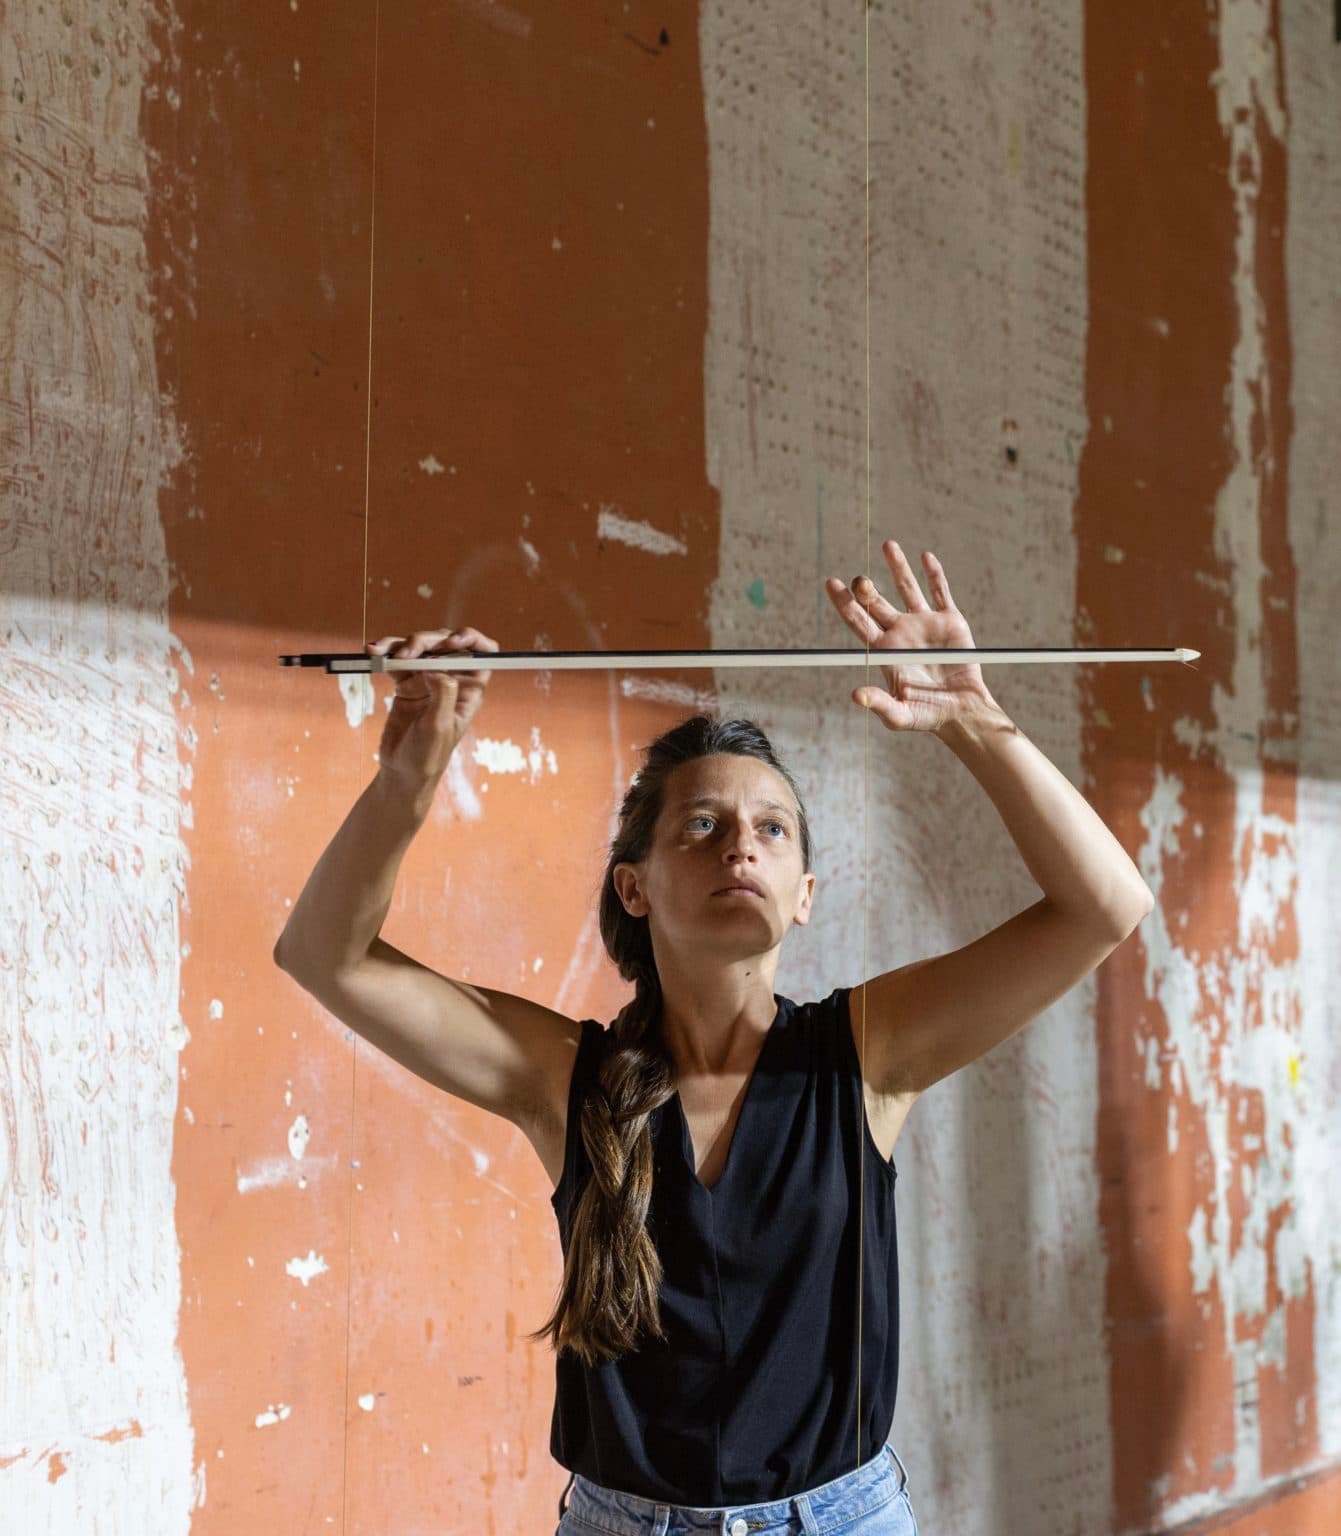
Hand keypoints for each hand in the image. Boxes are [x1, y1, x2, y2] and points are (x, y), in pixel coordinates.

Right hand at [364, 626, 498, 792]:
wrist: (402, 773)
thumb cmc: (428, 756)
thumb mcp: (439, 727)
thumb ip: (443, 694)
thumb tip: (436, 668)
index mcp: (469, 689)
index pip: (483, 653)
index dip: (472, 639)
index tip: (453, 640)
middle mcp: (452, 680)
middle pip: (444, 644)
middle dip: (425, 641)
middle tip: (407, 652)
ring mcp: (428, 680)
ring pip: (419, 648)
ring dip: (399, 644)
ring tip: (380, 651)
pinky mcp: (406, 683)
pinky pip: (397, 660)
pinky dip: (384, 653)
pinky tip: (372, 651)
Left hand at [824, 540, 1000, 733]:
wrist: (962, 711)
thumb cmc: (927, 716)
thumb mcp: (900, 715)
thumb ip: (879, 704)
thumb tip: (855, 696)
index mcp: (885, 651)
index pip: (859, 622)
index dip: (844, 604)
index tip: (831, 584)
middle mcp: (901, 632)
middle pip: (877, 603)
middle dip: (865, 589)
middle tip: (858, 579)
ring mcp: (924, 624)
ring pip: (907, 589)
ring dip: (898, 567)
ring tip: (888, 545)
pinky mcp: (949, 621)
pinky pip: (940, 593)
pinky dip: (934, 575)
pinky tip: (926, 558)